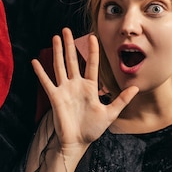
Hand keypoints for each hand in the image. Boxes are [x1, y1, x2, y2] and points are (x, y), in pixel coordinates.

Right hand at [32, 28, 137, 157]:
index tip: (93, 37)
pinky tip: (35, 61)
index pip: (91, 64)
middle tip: (66, 29)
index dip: (92, 51)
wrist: (77, 142)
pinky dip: (40, 72)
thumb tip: (135, 87)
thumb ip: (122, 100)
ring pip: (60, 66)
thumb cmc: (93, 129)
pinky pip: (47, 82)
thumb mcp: (111, 113)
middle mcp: (76, 85)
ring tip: (55, 37)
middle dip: (69, 45)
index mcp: (90, 87)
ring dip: (57, 52)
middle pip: (72, 60)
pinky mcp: (55, 97)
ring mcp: (65, 89)